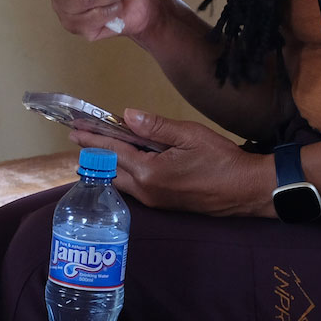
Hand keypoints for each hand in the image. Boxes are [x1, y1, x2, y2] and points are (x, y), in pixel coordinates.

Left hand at [70, 110, 274, 217]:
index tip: (74, 128)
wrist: (246, 190)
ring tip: (94, 149)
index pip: (113, 151)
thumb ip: (155, 127)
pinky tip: (121, 164)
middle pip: (110, 169)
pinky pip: (132, 188)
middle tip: (78, 136)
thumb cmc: (222, 160)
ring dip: (106, 164)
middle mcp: (146, 190)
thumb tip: (127, 116)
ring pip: (119, 181)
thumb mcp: (189, 135)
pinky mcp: (163, 204)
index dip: (93, 137)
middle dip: (93, 152)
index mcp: (149, 172)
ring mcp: (154, 200)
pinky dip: (121, 173)